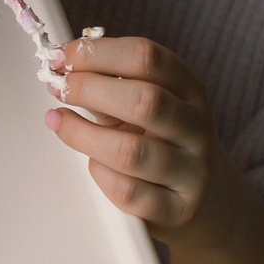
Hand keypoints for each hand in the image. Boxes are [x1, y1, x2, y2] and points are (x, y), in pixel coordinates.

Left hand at [45, 37, 230, 245]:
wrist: (205, 201)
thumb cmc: (161, 143)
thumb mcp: (146, 108)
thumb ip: (110, 89)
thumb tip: (61, 70)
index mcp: (190, 89)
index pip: (147, 58)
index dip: (98, 53)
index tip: (61, 57)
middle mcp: (196, 128)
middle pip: (144, 101)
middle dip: (89, 89)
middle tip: (59, 88)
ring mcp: (191, 171)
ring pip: (131, 152)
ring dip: (82, 134)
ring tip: (58, 121)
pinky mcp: (177, 210)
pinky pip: (128, 192)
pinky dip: (100, 174)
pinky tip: (92, 163)